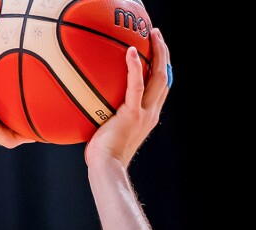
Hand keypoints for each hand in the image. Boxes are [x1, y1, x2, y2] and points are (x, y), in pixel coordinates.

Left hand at [85, 29, 170, 166]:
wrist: (106, 168)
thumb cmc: (102, 156)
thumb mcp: (108, 132)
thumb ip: (107, 117)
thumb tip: (89, 106)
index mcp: (148, 116)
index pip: (161, 88)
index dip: (162, 69)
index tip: (157, 53)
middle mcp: (151, 112)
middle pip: (166, 77)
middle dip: (164, 54)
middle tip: (157, 35)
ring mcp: (144, 113)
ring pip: (159, 77)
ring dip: (159, 53)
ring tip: (153, 34)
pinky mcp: (133, 114)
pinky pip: (136, 85)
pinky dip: (134, 67)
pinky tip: (130, 51)